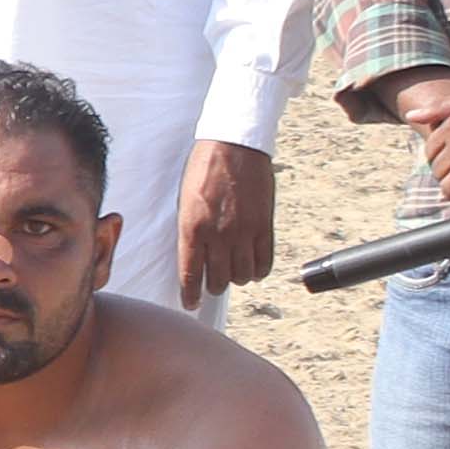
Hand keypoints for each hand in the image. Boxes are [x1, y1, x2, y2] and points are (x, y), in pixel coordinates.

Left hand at [174, 139, 275, 304]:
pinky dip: (258, 270)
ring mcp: (244, 231)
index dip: (190, 294)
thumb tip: (193, 258)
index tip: (190, 304)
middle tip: (211, 283)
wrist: (234, 144)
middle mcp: (218, 234)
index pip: (190, 274)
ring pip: (241, 276)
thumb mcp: (184, 201)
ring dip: (236, 278)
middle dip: (212, 287)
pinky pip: (265, 262)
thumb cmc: (203, 169)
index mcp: (192, 227)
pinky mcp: (265, 226)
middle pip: (217, 280)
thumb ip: (190, 231)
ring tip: (232, 271)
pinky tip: (252, 266)